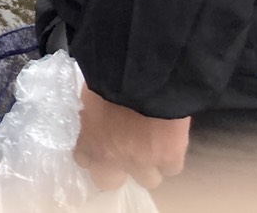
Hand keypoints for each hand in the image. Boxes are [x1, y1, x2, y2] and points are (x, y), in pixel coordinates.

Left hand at [73, 84, 189, 190]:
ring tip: (152, 145)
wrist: (142, 76)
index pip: (83, 160)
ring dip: (148, 165)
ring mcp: (143, 161)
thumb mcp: (89, 93)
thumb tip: (95, 113)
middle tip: (124, 152)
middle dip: (116, 170)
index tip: (99, 144)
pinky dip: (172, 156)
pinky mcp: (170, 157)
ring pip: (148, 179)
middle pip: (110, 181)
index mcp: (88, 140)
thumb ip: (91, 112)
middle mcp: (113, 158)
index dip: (94, 153)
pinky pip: (172, 167)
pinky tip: (171, 140)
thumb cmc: (107, 75)